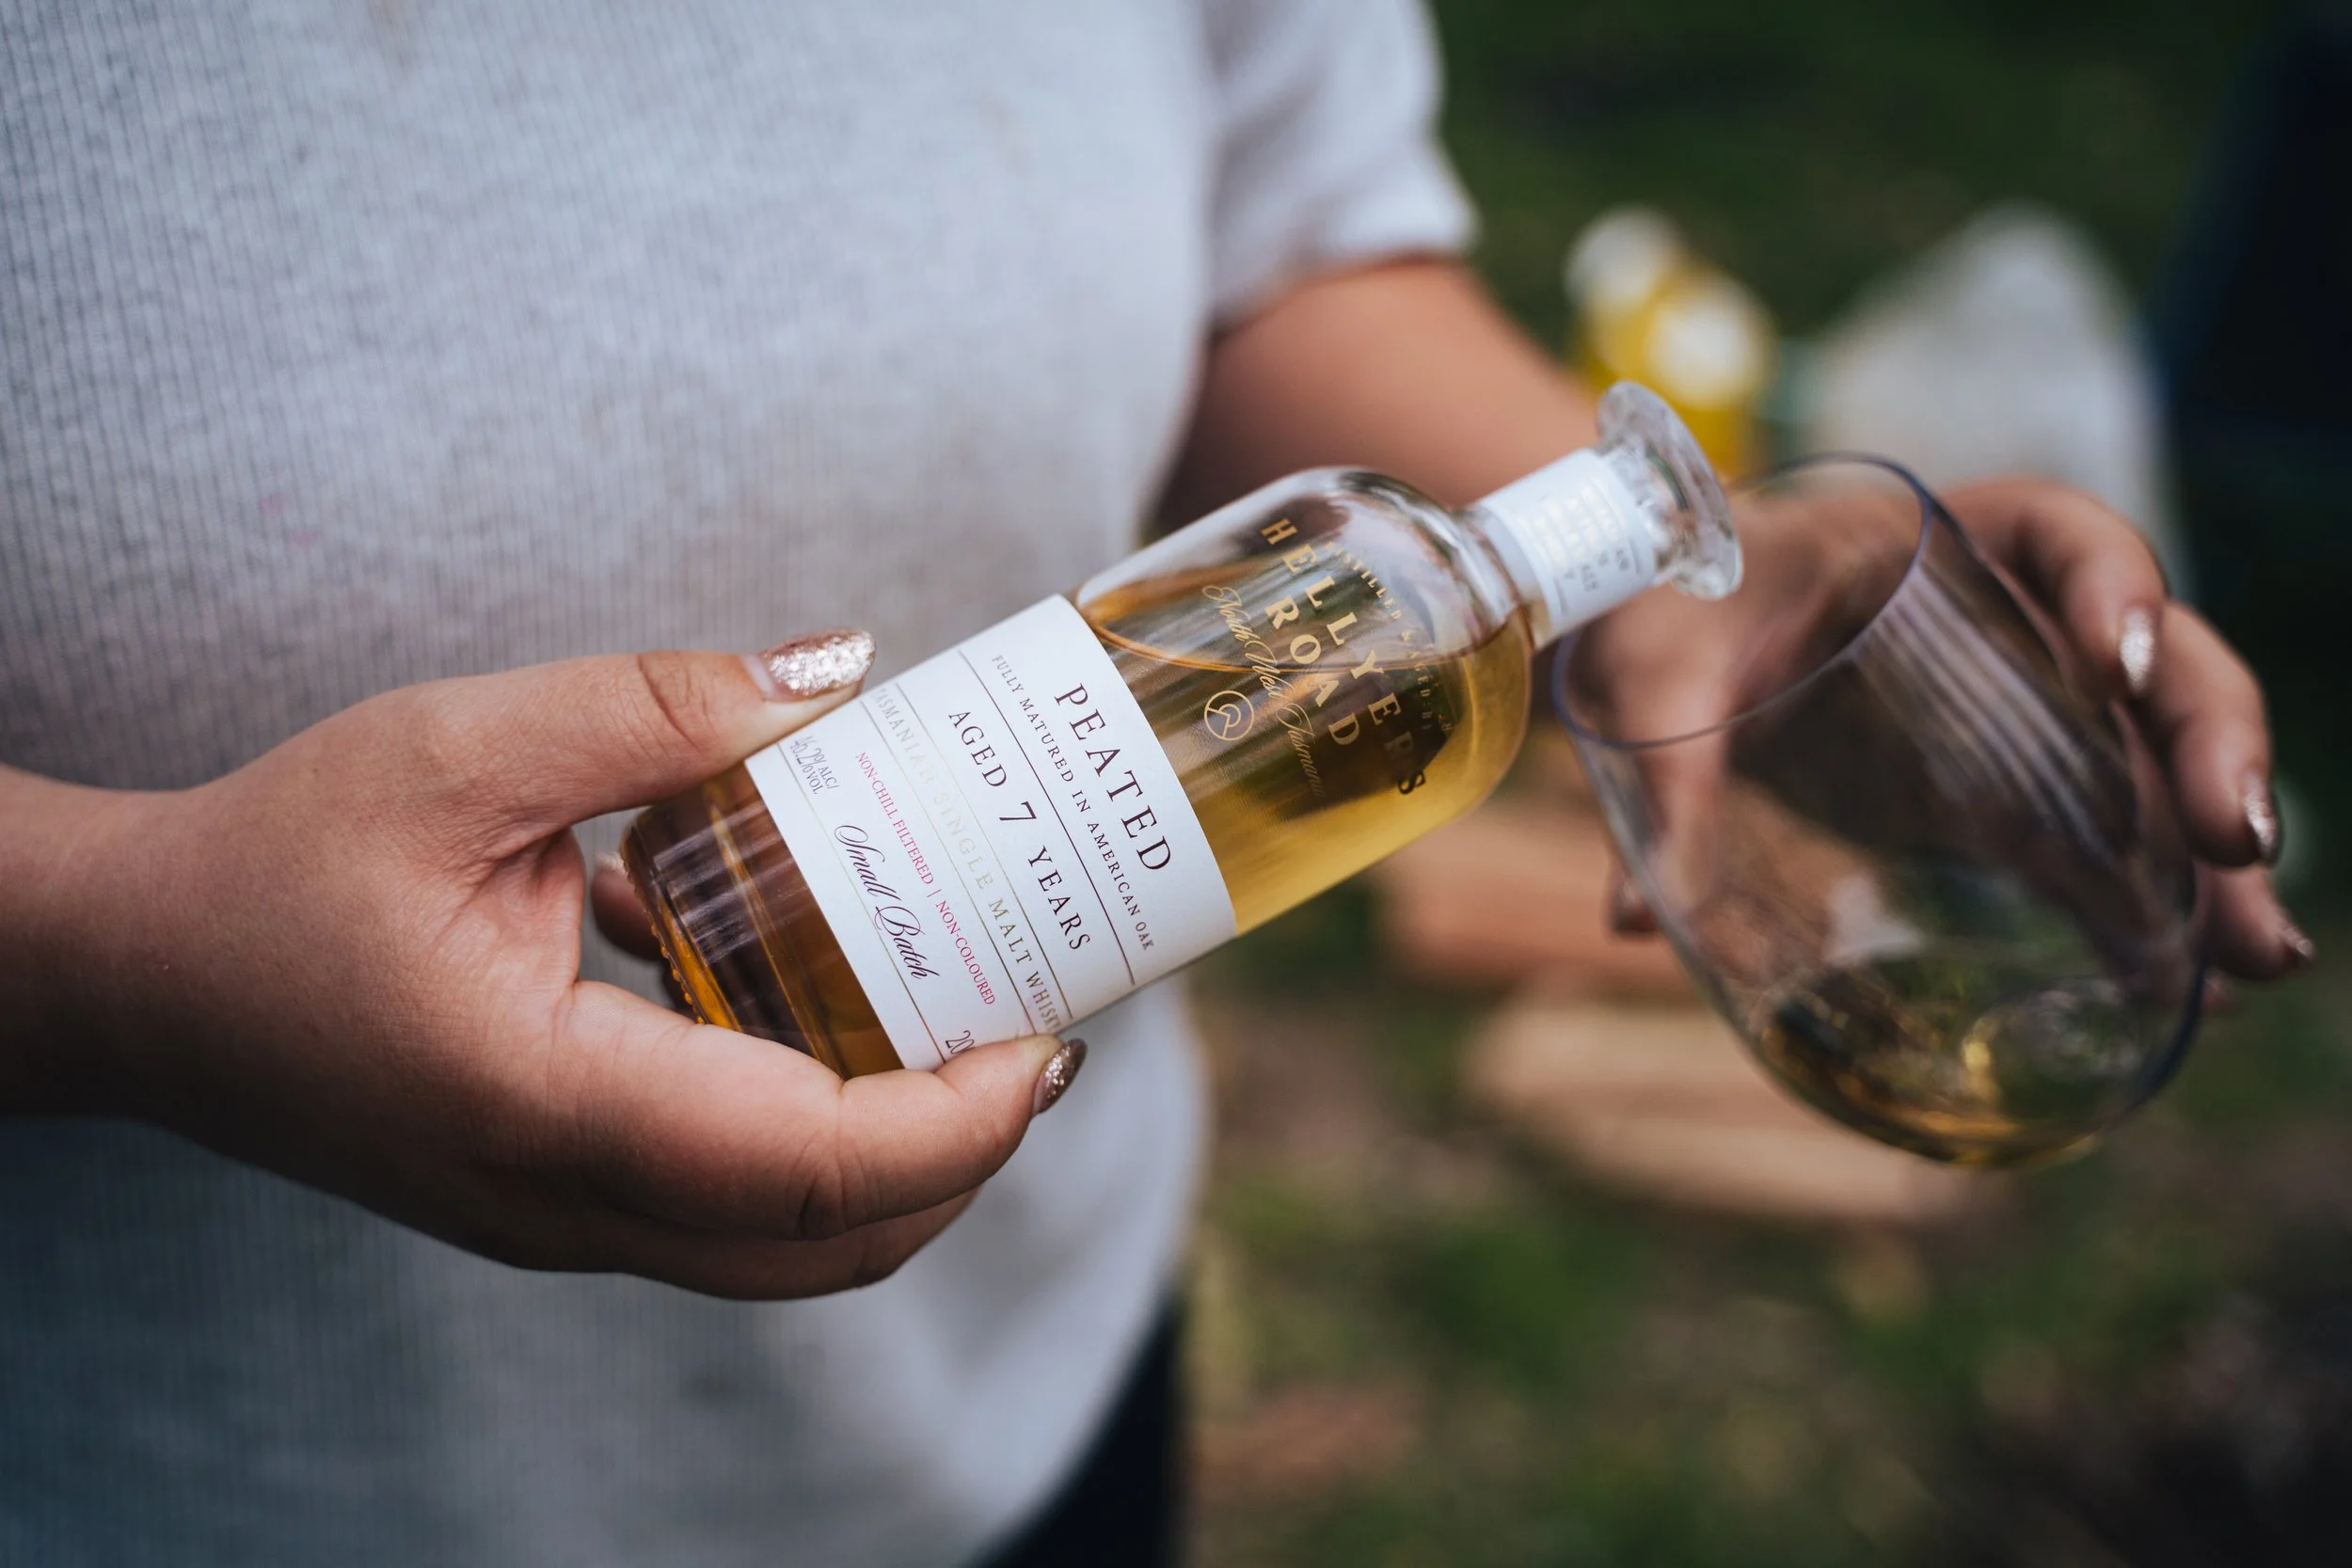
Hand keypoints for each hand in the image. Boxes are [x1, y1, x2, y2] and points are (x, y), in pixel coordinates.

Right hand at [7, 635, 1078, 1297]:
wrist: (138, 981)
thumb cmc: (276, 863)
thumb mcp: (453, 749)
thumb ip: (654, 711)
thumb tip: (841, 667)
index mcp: (547, 1104)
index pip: (809, 1166)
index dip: (961, 1119)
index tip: (1052, 1031)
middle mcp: (568, 1200)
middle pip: (833, 1245)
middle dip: (969, 1150)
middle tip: (1044, 1017)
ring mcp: (566, 1219)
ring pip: (790, 1247)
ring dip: (909, 1155)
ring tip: (975, 1015)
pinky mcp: (566, 1196)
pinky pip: (734, 1204)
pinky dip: (825, 1136)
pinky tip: (835, 1000)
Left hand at [1595, 475, 2307, 982]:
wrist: (1662, 629)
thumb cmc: (1664, 612)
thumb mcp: (1651, 667)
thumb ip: (1657, 768)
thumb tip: (1632, 917)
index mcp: (1937, 540)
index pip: (2061, 536)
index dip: (2112, 588)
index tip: (2116, 663)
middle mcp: (2014, 614)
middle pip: (2156, 661)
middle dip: (2214, 744)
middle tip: (2239, 841)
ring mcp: (2030, 705)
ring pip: (2157, 763)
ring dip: (2215, 859)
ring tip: (2260, 960)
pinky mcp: (2015, 789)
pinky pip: (2110, 838)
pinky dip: (2153, 908)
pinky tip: (2195, 992)